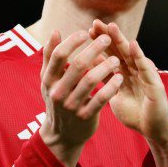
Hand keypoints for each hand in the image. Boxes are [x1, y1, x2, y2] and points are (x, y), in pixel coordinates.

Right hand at [39, 29, 123, 166]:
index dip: (73, 41)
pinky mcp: (85, 116)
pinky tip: (119, 77)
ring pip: (91, 80)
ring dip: (105, 66)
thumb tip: (55, 31)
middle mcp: (57, 92)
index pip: (59, 55)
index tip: (86, 32)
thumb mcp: (49, 80)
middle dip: (94, 49)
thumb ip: (51, 56)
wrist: (62, 134)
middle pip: (78, 65)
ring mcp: (71, 105)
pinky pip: (101, 98)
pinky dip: (111, 86)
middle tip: (107, 39)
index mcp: (48, 80)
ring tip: (116, 59)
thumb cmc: (58, 99)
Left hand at [88, 20, 167, 144]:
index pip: (111, 54)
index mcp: (125, 73)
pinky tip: (132, 45)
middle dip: (108, 36)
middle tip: (96, 22)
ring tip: (111, 26)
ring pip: (132, 55)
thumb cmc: (135, 114)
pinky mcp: (155, 84)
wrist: (153, 130)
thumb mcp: (115, 95)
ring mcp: (146, 75)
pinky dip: (139, 56)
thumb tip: (91, 69)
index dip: (100, 42)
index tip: (88, 30)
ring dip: (121, 40)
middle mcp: (136, 70)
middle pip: (120, 50)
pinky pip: (146, 69)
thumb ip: (106, 81)